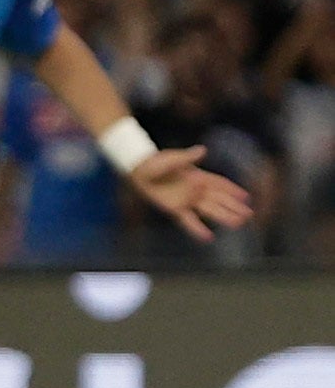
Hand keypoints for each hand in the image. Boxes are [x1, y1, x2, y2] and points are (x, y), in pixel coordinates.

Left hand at [128, 146, 254, 242]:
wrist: (138, 170)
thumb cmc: (157, 162)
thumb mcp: (173, 158)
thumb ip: (187, 157)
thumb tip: (202, 150)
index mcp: (199, 176)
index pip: (220, 184)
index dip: (233, 190)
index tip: (246, 197)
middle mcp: (196, 190)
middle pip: (219, 200)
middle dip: (234, 207)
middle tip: (248, 215)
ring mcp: (187, 200)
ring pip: (210, 210)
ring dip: (224, 217)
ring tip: (239, 223)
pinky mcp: (175, 209)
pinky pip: (188, 221)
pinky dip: (198, 229)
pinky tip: (208, 237)